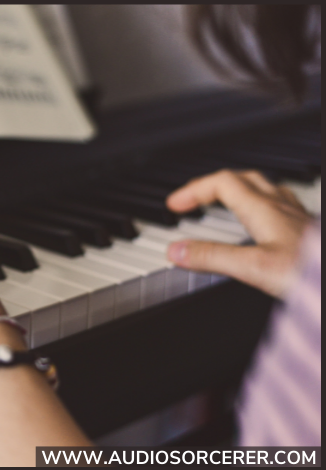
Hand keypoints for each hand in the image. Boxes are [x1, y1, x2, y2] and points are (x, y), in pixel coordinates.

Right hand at [166, 169, 311, 297]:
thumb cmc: (312, 273)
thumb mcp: (254, 267)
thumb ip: (213, 257)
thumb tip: (176, 251)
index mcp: (264, 209)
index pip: (221, 183)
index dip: (194, 189)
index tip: (174, 204)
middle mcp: (281, 206)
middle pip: (241, 179)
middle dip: (211, 185)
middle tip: (193, 199)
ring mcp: (297, 217)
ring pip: (263, 189)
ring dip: (237, 191)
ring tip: (223, 203)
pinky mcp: (307, 231)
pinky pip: (279, 206)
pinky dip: (259, 207)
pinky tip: (263, 224)